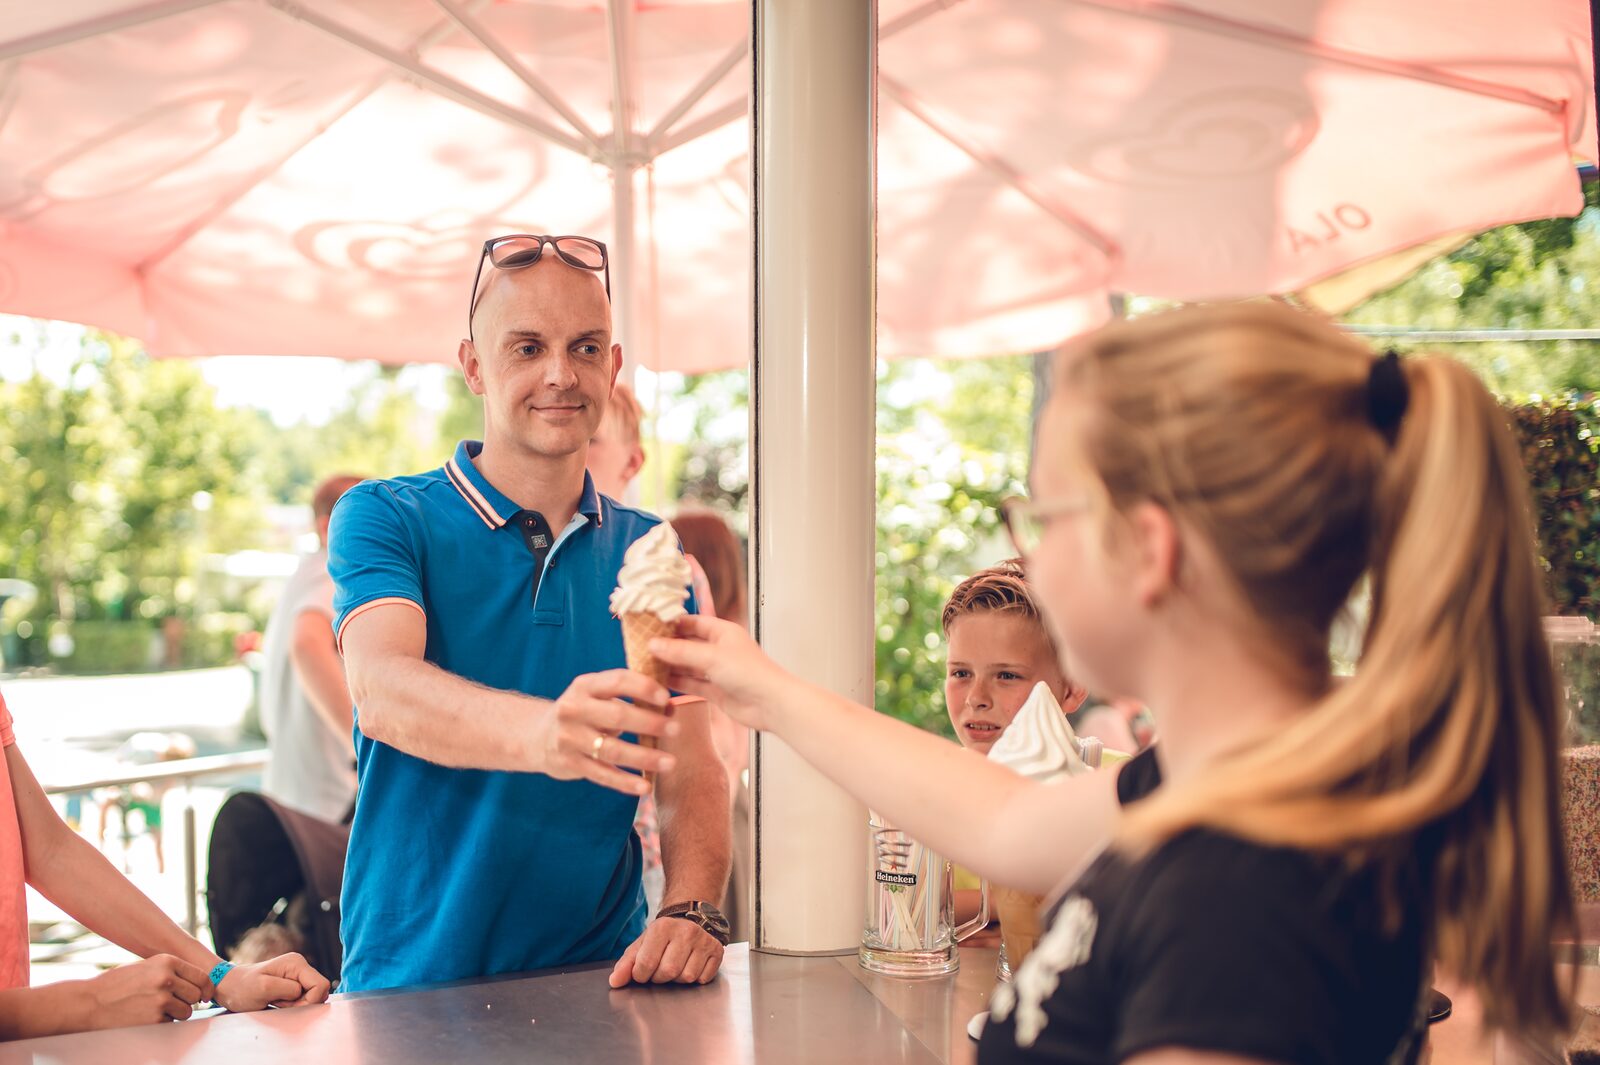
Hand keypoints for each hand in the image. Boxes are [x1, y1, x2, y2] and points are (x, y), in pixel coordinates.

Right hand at [81, 954, 210, 1028]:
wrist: (90, 1002)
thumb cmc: (117, 984)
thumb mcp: (146, 966)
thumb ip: (171, 971)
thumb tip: (197, 981)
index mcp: (166, 962)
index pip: (202, 976)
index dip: (206, 988)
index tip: (206, 995)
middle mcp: (166, 979)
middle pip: (196, 995)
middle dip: (188, 1001)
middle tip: (172, 1002)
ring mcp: (161, 1000)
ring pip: (186, 1011)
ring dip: (176, 1013)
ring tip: (155, 1008)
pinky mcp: (154, 1019)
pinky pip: (170, 1023)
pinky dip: (162, 1023)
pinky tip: (144, 1016)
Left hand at [214, 952, 330, 1011]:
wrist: (229, 986)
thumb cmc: (241, 988)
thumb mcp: (263, 989)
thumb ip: (288, 989)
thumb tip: (303, 992)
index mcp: (296, 963)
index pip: (321, 985)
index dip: (310, 1000)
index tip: (289, 1005)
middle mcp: (300, 966)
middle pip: (319, 990)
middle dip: (303, 1003)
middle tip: (280, 1003)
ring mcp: (297, 974)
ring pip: (312, 995)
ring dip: (297, 1004)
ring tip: (276, 1001)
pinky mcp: (293, 983)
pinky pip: (304, 997)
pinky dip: (293, 1004)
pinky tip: (278, 1002)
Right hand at [530, 670, 679, 795]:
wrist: (539, 736)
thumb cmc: (585, 712)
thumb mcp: (598, 696)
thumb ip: (628, 697)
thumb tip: (671, 707)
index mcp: (585, 685)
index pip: (618, 680)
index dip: (644, 688)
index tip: (666, 698)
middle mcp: (574, 709)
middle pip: (617, 715)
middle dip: (650, 723)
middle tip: (675, 730)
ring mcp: (570, 738)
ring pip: (612, 749)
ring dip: (644, 757)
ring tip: (670, 762)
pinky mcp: (570, 763)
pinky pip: (602, 775)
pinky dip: (625, 782)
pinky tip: (645, 786)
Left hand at [608, 916, 724, 987]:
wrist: (692, 917)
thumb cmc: (663, 935)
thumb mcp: (642, 943)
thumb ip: (627, 963)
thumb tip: (615, 982)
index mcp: (662, 928)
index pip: (646, 964)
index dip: (641, 975)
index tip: (642, 971)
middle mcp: (685, 932)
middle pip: (668, 972)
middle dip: (660, 977)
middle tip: (660, 968)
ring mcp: (703, 941)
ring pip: (687, 977)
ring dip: (678, 978)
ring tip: (677, 965)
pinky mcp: (717, 951)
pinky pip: (703, 978)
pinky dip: (696, 978)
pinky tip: (691, 965)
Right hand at [649, 615, 788, 731]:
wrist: (771, 704)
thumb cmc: (749, 673)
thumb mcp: (711, 657)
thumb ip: (681, 651)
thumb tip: (653, 644)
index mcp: (723, 632)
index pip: (693, 622)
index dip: (672, 624)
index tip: (649, 626)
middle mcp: (719, 649)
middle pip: (688, 645)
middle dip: (667, 647)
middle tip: (640, 648)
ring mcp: (717, 671)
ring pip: (688, 666)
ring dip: (669, 666)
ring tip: (644, 665)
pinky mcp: (715, 691)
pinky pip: (692, 684)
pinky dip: (677, 683)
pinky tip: (658, 683)